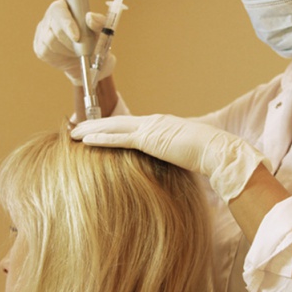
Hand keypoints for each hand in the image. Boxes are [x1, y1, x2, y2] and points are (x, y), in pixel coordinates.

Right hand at [33, 0, 115, 84]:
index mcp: (64, 7)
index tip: (77, 37)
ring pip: (51, 42)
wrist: (90, 62)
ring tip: (78, 51)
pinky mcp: (40, 48)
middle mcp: (50, 17)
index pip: (59, 10)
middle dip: (72, 42)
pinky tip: (68, 55)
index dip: (67, 23)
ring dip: (68, 50)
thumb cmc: (96, 42)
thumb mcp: (102, 31)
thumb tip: (90, 17)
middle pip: (55, 29)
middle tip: (84, 49)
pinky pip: (47, 52)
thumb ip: (100, 22)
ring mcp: (42, 32)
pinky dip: (60, 57)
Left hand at [71, 114, 268, 201]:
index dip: (111, 127)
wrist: (218, 151)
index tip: (96, 130)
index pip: (130, 126)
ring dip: (91, 129)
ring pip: (113, 127)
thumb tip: (165, 169)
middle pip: (117, 123)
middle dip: (95, 125)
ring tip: (73, 132)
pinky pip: (118, 138)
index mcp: (161, 126)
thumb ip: (170, 157)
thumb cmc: (208, 157)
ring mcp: (150, 128)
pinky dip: (100, 138)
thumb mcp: (184, 155)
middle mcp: (153, 122)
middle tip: (75, 127)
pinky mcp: (149, 138)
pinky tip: (85, 141)